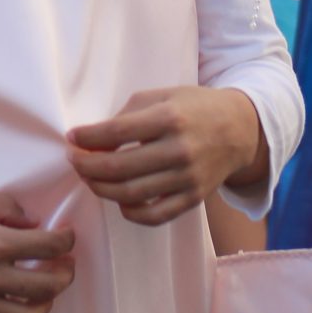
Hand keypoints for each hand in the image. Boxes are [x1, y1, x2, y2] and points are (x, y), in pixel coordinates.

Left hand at [68, 85, 265, 225]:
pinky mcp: (193, 198)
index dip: (87, 137)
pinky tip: (119, 200)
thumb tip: (94, 138)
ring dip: (101, 188)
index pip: (116, 133)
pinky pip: (155, 216)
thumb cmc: (194, 107)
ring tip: (89, 177)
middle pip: (119, 168)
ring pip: (131, 194)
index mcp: (169, 118)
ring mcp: (187, 178)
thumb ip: (128, 114)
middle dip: (87, 166)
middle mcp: (179, 150)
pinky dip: (131, 212)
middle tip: (74, 160)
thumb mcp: (162, 96)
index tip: (72, 138)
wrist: (239, 129)